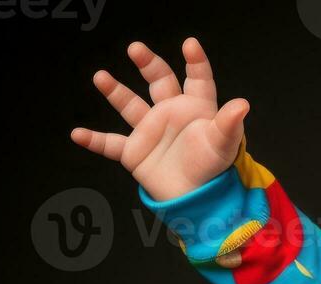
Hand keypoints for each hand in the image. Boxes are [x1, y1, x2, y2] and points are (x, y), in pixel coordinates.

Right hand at [71, 38, 249, 201]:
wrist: (198, 201)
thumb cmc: (214, 170)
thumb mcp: (223, 145)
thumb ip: (230, 124)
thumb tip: (243, 104)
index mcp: (197, 109)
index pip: (197, 80)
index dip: (196, 63)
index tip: (190, 45)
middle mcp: (171, 114)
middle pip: (159, 81)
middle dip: (148, 64)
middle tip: (136, 49)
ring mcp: (151, 131)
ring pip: (130, 105)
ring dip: (115, 91)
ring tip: (100, 77)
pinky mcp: (135, 152)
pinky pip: (110, 144)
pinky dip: (94, 141)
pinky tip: (77, 134)